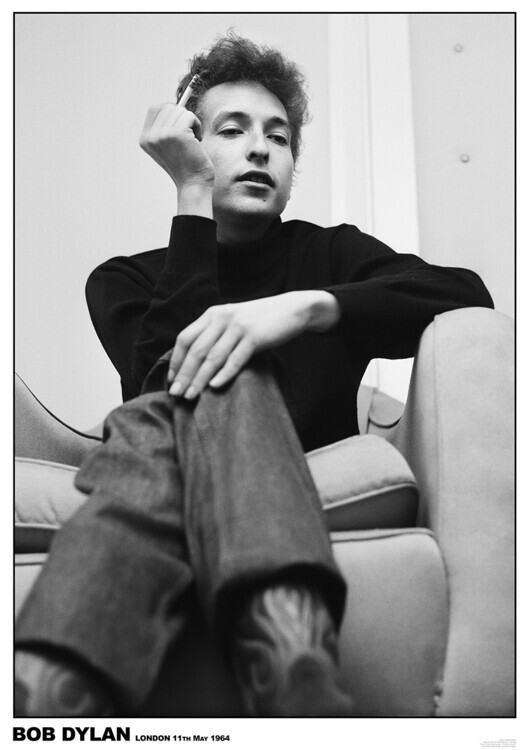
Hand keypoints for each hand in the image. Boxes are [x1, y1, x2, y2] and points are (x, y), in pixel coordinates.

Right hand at [139, 103, 214, 190]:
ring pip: (180, 110)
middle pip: (168, 107)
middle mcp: (151, 136)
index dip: (170, 112)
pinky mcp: (178, 133)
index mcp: (145, 139)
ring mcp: (163, 135)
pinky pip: (190, 116)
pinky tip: (197, 141)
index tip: (180, 125)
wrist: (194, 183)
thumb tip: (175, 105)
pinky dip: (197, 125)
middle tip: (188, 135)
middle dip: (182, 117)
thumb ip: (165, 127)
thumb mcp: (168, 145)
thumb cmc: (186, 165)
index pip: (155, 109)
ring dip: (191, 122)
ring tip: (193, 140)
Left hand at [167, 291, 339, 398]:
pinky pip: (235, 359)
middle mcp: (221, 318)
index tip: (171, 380)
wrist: (291, 309)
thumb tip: (195, 361)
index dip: (176, 361)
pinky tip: (214, 386)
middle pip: (196, 350)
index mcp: (212, 314)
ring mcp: (238, 327)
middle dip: (184, 374)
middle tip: (175, 394)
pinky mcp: (254, 337)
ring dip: (199, 379)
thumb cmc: (260, 320)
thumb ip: (215, 334)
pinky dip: (224, 374)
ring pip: (213, 357)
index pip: (185, 338)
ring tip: (191, 395)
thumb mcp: (232, 321)